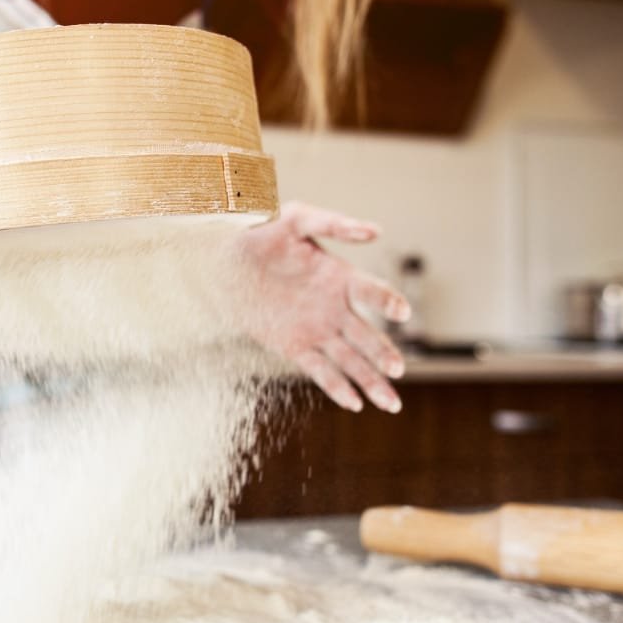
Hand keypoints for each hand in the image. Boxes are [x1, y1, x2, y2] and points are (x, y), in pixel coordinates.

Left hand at [233, 201, 409, 412]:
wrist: (222, 259)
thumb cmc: (262, 231)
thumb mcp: (295, 218)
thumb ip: (333, 224)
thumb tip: (375, 231)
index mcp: (340, 277)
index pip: (373, 292)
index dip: (388, 301)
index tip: (401, 312)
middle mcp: (335, 308)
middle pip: (368, 336)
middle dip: (383, 355)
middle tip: (397, 370)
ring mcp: (316, 330)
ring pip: (351, 360)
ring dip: (371, 381)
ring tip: (391, 404)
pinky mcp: (294, 347)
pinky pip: (320, 371)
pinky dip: (337, 388)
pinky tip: (355, 404)